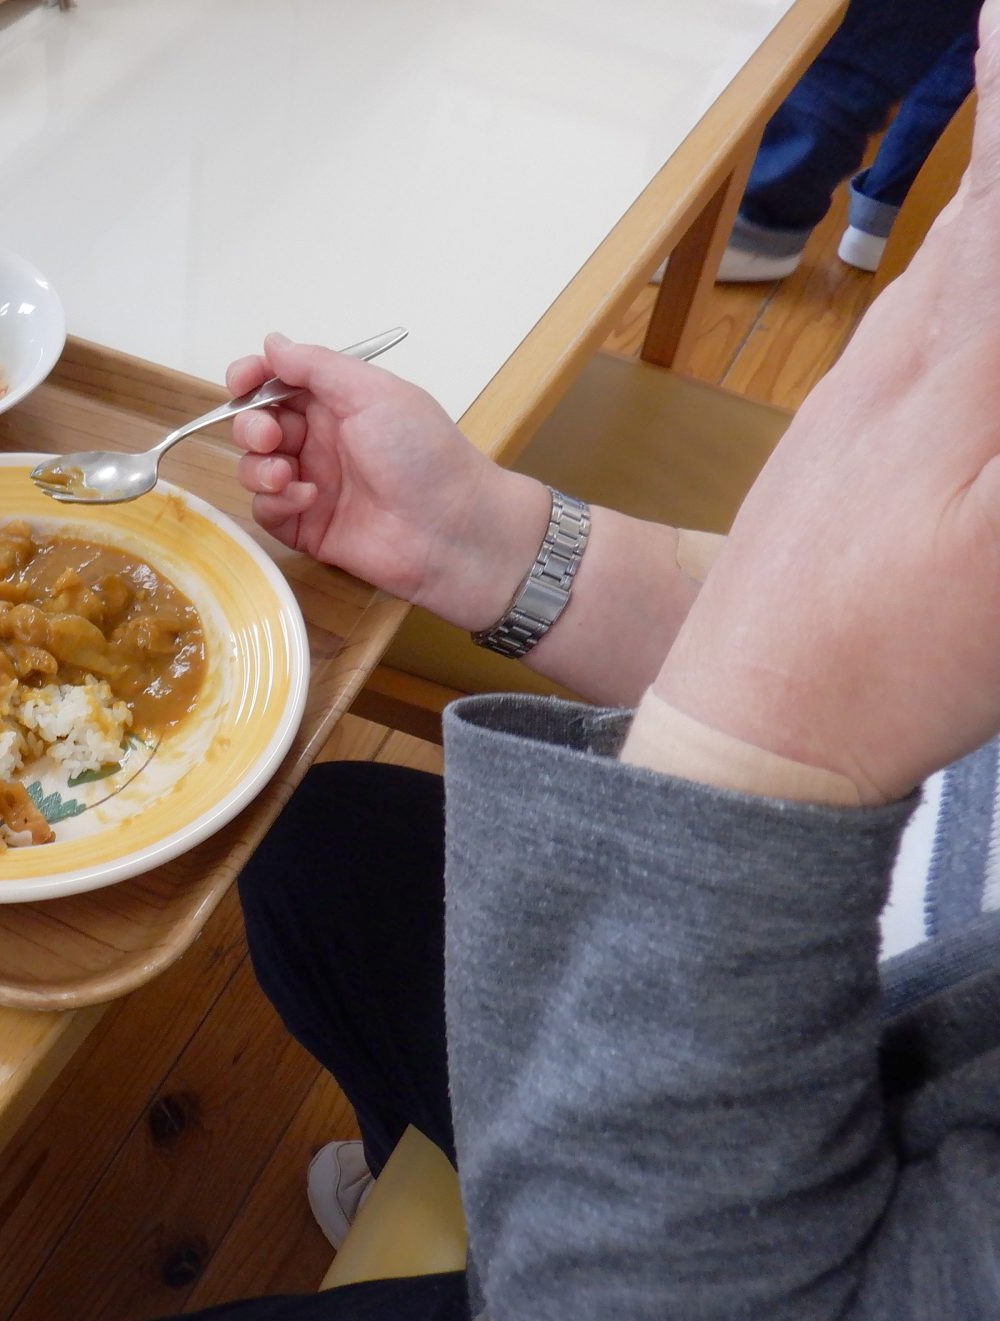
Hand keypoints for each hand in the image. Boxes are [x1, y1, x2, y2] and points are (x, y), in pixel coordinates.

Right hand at [228, 335, 545, 629]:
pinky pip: (265, 510)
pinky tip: (306, 500)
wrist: (450, 529)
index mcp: (337, 403)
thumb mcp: (373, 392)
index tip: (241, 381)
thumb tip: (272, 341)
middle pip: (256, 424)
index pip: (277, 382)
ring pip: (254, 467)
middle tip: (270, 436)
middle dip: (251, 425)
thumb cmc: (423, 453)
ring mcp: (310, 484)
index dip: (252, 378)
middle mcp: (319, 441)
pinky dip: (275, 501)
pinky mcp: (305, 526)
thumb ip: (317, 366)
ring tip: (287, 473)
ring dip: (258, 466)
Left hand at [644, 3, 999, 801]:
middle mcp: (899, 373)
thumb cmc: (888, 663)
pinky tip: (959, 252)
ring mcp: (859, 403)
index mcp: (953, 387)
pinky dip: (952, 263)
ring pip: (948, 265)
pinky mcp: (835, 440)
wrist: (749, 728)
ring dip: (989, 189)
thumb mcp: (999, 548)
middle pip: (983, 224)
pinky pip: (907, 320)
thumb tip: (989, 290)